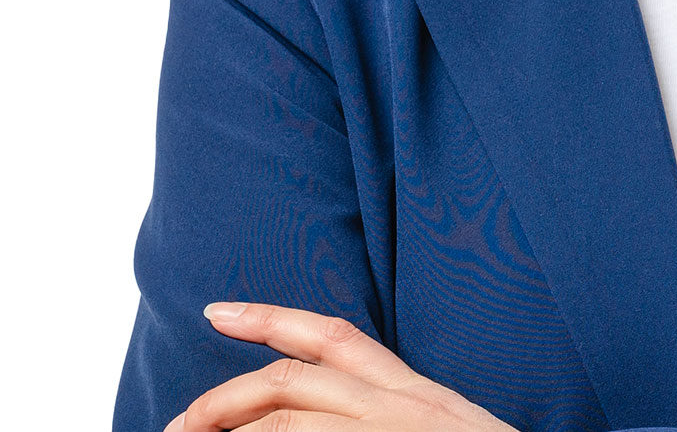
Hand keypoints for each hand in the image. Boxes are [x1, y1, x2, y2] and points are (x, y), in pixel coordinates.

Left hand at [165, 301, 521, 431]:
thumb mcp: (446, 429)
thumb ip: (394, 416)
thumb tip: (336, 419)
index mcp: (414, 392)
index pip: (334, 337)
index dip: (272, 318)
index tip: (218, 311)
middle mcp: (399, 405)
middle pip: (292, 382)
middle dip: (223, 399)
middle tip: (175, 425)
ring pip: (287, 422)